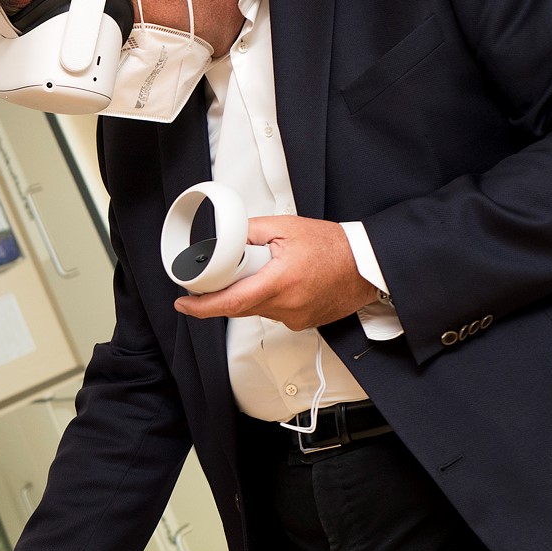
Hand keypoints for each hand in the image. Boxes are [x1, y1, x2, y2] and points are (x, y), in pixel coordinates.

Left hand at [173, 215, 377, 331]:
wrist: (367, 265)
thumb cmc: (336, 247)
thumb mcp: (288, 227)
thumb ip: (252, 230)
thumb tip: (228, 236)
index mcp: (280, 282)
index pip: (231, 302)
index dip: (202, 307)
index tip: (184, 303)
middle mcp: (286, 305)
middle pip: (239, 307)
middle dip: (226, 293)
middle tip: (226, 276)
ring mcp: (295, 318)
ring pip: (256, 310)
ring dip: (252, 294)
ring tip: (272, 271)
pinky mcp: (302, 323)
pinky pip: (274, 313)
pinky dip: (270, 299)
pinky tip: (285, 283)